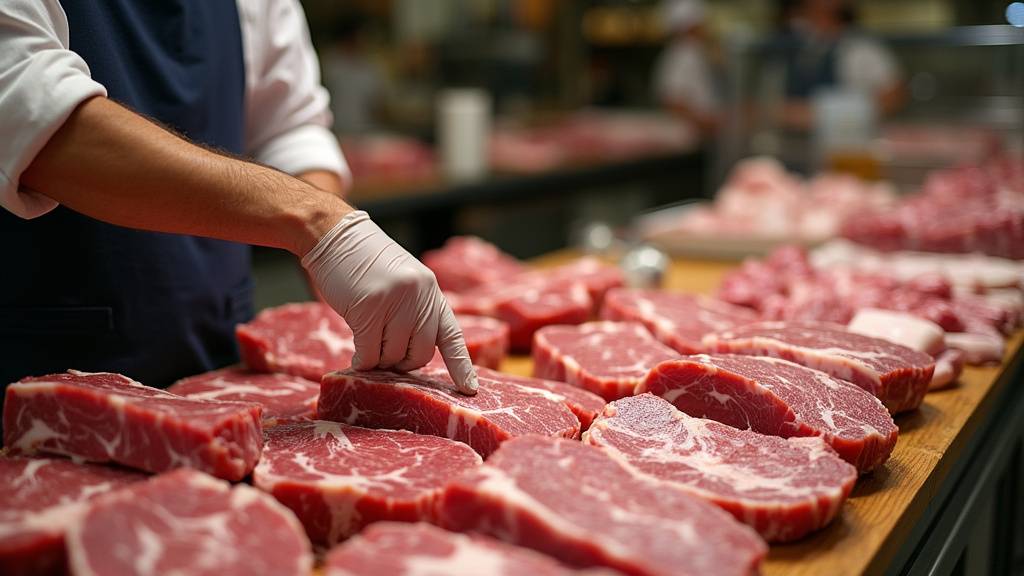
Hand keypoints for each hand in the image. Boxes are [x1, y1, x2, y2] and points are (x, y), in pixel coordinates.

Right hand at [302, 211, 477, 393]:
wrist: (334, 234)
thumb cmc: (364, 263)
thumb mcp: (402, 282)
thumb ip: (413, 312)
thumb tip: (409, 356)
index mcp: (431, 291)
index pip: (451, 334)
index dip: (461, 365)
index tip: (470, 390)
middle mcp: (419, 296)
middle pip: (421, 354)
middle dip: (402, 363)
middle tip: (384, 356)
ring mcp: (395, 301)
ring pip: (393, 356)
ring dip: (378, 360)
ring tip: (366, 343)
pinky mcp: (368, 307)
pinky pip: (369, 353)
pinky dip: (362, 361)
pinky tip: (355, 358)